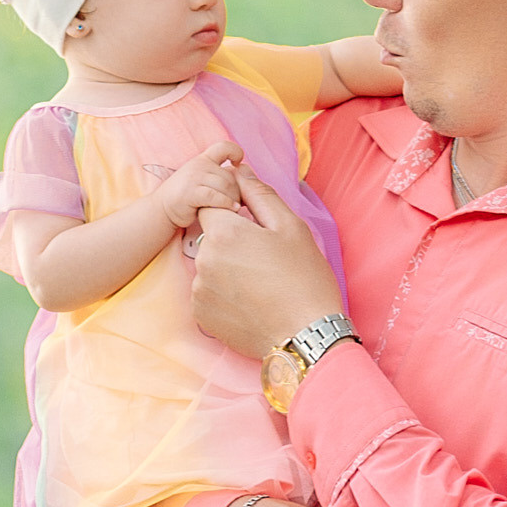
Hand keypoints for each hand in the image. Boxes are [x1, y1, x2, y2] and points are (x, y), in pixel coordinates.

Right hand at [155, 142, 245, 233]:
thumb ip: (219, 176)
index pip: (223, 146)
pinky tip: (232, 210)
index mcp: (203, 159)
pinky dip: (227, 204)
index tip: (238, 164)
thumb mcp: (203, 180)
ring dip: (234, 198)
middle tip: (240, 202)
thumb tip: (246, 180)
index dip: (236, 152)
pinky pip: (216, 196)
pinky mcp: (191, 193)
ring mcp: (194, 177)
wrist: (162, 209)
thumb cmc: (187, 198)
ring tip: (236, 208)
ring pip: (226, 185)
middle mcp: (199, 165)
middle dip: (239, 190)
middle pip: (230, 175)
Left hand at [192, 168, 342, 359]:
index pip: (211, 204)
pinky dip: (223, 294)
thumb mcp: (289, 226)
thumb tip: (239, 171)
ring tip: (259, 283)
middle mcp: (204, 260)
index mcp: (223, 232)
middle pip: (209, 236)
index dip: (231, 210)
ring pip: (209, 265)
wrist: (307, 335)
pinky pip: (208, 293)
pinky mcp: (202, 316)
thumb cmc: (304, 278)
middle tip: (264, 259)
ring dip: (227, 268)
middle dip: (230, 240)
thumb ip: (258, 194)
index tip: (252, 225)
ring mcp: (200, 291)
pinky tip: (250, 301)